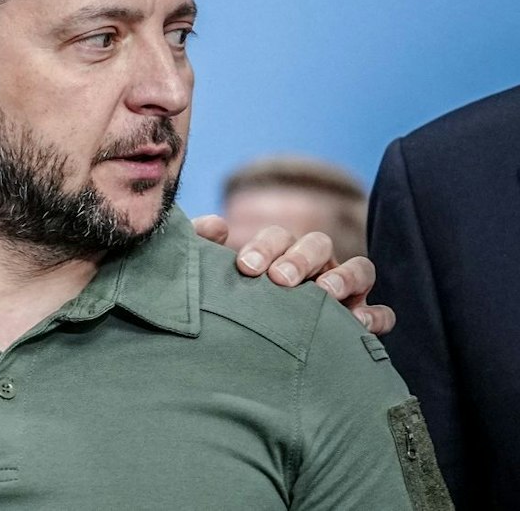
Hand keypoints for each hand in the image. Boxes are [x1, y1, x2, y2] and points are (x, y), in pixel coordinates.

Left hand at [192, 214, 394, 334]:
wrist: (255, 365)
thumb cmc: (237, 313)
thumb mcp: (217, 283)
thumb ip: (206, 248)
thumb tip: (215, 224)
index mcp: (281, 255)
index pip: (278, 237)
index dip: (264, 247)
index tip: (246, 269)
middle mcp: (316, 268)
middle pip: (317, 245)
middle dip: (300, 258)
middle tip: (280, 280)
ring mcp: (345, 293)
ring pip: (358, 268)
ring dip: (343, 277)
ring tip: (325, 293)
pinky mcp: (365, 322)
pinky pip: (382, 313)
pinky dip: (375, 314)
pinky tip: (358, 323)